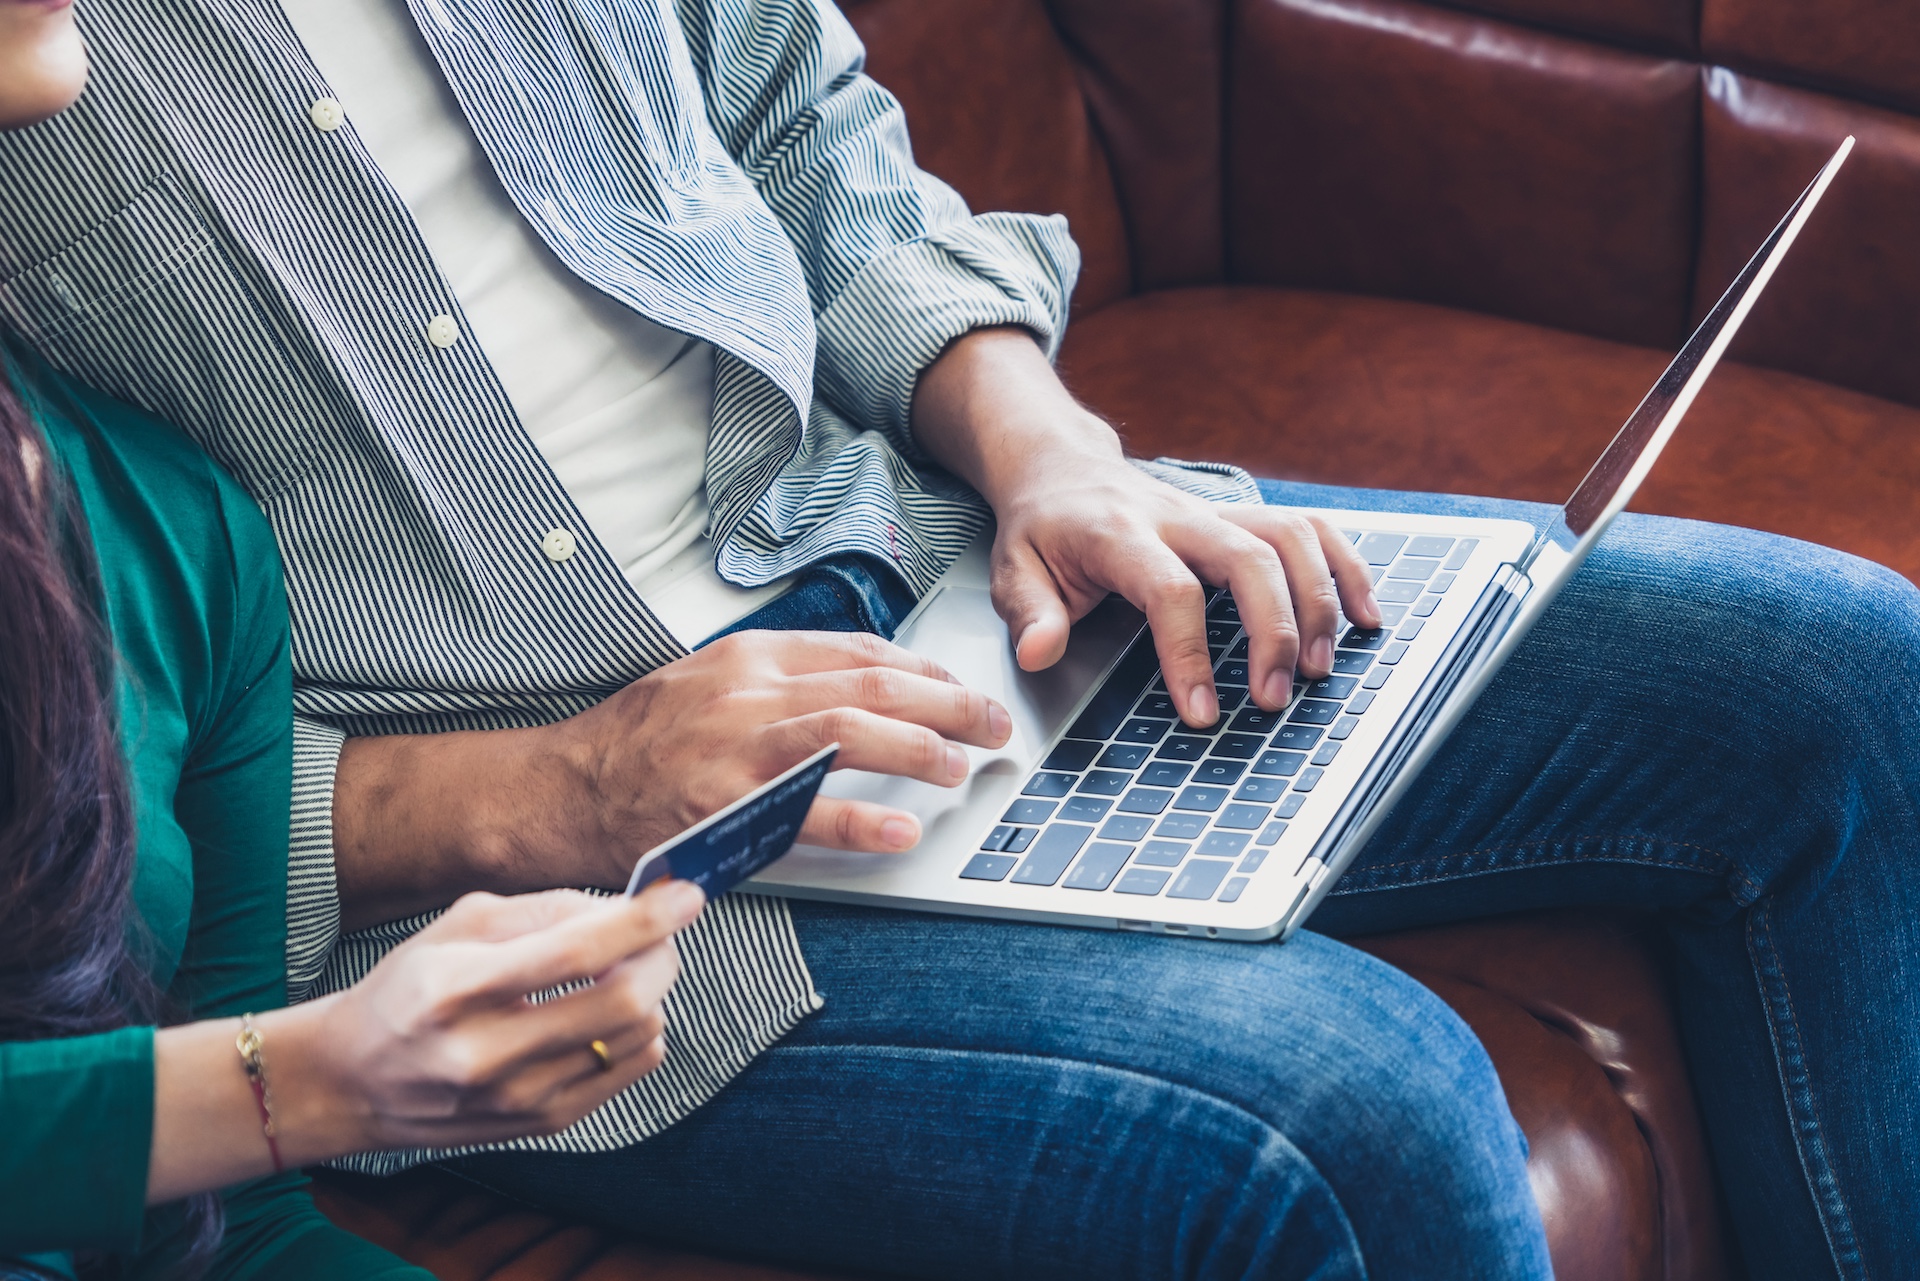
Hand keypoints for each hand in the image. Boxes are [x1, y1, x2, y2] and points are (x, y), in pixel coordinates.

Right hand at [147, 881, 699, 1200]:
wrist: (354, 1081)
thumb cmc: (406, 990)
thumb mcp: (458, 926)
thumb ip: (547, 910)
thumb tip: (627, 906)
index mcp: (458, 987)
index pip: (576, 953)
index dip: (643, 921)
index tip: (686, 897)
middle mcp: (487, 1052)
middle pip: (621, 1003)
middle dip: (660, 956)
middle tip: (659, 933)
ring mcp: (517, 1098)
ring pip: (637, 1039)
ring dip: (653, 992)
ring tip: (629, 970)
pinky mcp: (541, 1124)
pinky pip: (629, 1073)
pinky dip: (642, 1033)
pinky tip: (613, 1014)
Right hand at [550, 630, 1012, 870]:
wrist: (558, 788)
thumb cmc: (634, 742)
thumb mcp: (708, 682)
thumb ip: (778, 679)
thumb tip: (858, 684)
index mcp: (751, 656)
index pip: (862, 651)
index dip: (927, 670)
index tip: (962, 689)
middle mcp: (750, 691)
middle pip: (874, 685)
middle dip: (948, 703)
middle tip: (992, 723)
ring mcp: (737, 749)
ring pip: (853, 733)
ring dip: (921, 748)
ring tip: (962, 766)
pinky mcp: (724, 807)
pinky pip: (808, 811)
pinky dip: (863, 820)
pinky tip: (903, 829)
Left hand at [911, 327, 1379, 725]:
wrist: (1063, 468)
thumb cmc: (1042, 529)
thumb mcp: (1012, 569)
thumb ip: (1029, 613)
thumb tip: (1041, 653)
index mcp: (1119, 533)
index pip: (1171, 589)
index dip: (1190, 652)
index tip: (1202, 712)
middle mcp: (1178, 516)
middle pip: (1250, 558)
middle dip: (1274, 630)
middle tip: (1274, 697)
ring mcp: (1217, 512)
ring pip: (1291, 538)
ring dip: (1317, 602)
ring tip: (1319, 669)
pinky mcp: (1242, 517)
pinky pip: (1311, 528)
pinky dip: (1346, 568)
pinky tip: (1364, 616)